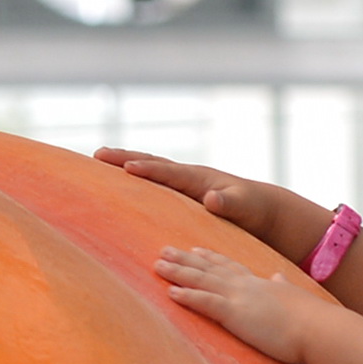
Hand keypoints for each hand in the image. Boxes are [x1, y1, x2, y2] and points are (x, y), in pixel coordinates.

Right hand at [97, 148, 327, 267]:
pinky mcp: (184, 193)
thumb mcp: (246, 208)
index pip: (169, 173)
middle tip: (97, 153)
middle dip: (125, 157)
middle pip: (152, 163)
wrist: (265, 209)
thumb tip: (212, 198)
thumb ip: (230, 203)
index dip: (147, 170)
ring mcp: (186, 183)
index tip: (125, 167)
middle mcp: (190, 176)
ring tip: (101, 159)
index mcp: (200, 179)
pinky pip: (155, 183)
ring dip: (126, 163)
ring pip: (151, 169)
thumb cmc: (255, 210)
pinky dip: (137, 178)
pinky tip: (121, 182)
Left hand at [154, 245, 327, 363]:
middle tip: (164, 250)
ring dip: (178, 272)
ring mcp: (240, 298)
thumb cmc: (311, 321)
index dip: (211, 258)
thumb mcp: (295, 299)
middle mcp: (246, 286)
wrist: (319, 329)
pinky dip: (187, 296)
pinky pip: (206, 303)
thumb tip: (279, 278)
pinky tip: (170, 292)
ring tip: (157, 265)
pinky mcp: (236, 314)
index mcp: (259, 285)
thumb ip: (283, 288)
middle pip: (209, 269)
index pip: (230, 267)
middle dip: (185, 259)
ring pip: (202, 280)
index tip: (195, 249)